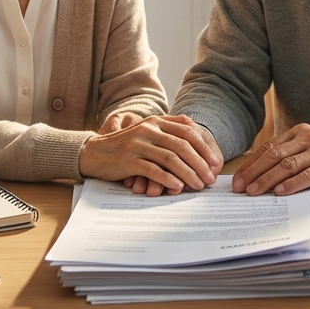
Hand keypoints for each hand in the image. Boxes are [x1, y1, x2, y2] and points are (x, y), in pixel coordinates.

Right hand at [80, 114, 222, 194]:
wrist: (93, 152)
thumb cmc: (125, 147)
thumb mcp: (147, 134)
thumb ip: (169, 136)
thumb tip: (199, 151)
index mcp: (156, 121)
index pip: (187, 130)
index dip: (204, 146)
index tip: (215, 162)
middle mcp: (148, 129)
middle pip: (182, 145)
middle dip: (200, 163)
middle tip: (210, 178)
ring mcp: (138, 144)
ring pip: (170, 158)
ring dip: (188, 173)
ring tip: (199, 185)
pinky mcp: (128, 160)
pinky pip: (153, 169)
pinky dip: (168, 179)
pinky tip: (178, 187)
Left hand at [231, 124, 309, 195]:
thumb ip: (291, 153)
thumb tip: (262, 172)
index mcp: (300, 132)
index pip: (269, 147)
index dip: (251, 163)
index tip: (238, 178)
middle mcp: (308, 138)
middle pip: (274, 155)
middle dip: (253, 172)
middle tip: (240, 187)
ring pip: (287, 165)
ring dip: (268, 179)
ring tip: (254, 192)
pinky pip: (307, 175)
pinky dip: (292, 183)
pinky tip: (281, 192)